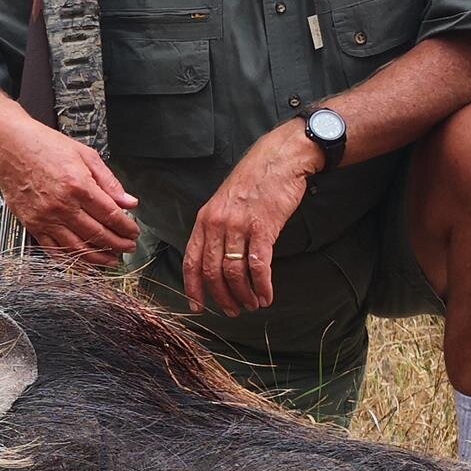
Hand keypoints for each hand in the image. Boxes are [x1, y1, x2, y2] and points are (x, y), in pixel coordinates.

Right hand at [0, 119, 139, 267]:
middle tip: (128, 248)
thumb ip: (109, 182)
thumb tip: (129, 202)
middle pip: (97, 235)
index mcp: (79, 186)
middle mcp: (62, 206)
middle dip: (118, 245)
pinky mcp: (32, 225)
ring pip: (77, 248)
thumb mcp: (85, 155)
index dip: (126, 228)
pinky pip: (54, 250)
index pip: (111, 216)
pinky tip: (83, 264)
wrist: (8, 147)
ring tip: (111, 260)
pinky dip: (71, 261)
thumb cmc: (44, 146)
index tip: (134, 232)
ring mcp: (46, 218)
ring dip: (98, 258)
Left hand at [182, 125, 318, 314]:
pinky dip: (262, 286)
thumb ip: (217, 228)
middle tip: (232, 311)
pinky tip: (266, 295)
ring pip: (234, 272)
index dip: (193, 288)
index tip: (198, 307)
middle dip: (222, 298)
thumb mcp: (224, 202)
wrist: (279, 159)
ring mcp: (239, 226)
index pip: (191, 261)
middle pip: (212, 272)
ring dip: (243, 295)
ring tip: (252, 305)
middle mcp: (217, 224)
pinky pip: (258, 266)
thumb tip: (216, 260)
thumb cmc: (253, 181)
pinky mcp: (263, 228)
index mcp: (204, 220)